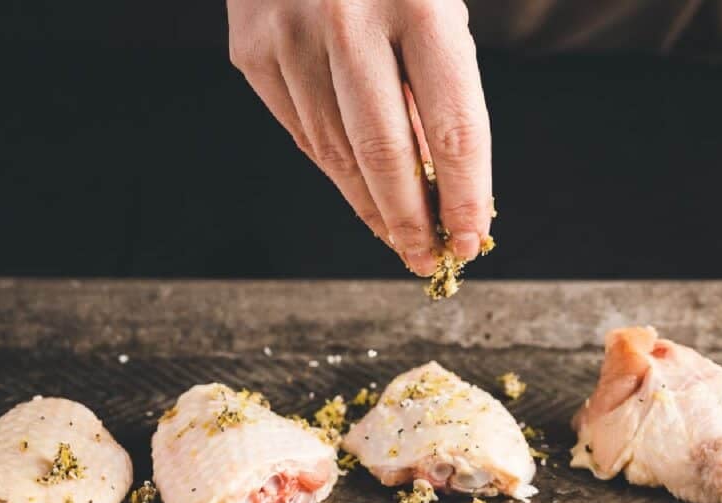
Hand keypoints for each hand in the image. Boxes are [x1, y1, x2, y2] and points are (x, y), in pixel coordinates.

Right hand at [227, 0, 492, 275]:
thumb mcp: (436, 5)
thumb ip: (442, 87)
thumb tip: (445, 186)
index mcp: (420, 2)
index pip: (453, 128)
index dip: (464, 196)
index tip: (471, 239)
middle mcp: (348, 18)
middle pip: (384, 154)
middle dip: (410, 220)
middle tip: (427, 259)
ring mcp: (290, 32)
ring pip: (334, 153)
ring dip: (370, 206)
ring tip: (397, 235)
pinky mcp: (250, 46)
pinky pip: (299, 130)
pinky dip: (332, 168)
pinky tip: (358, 190)